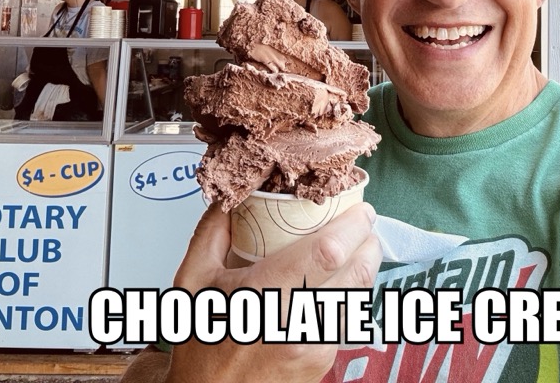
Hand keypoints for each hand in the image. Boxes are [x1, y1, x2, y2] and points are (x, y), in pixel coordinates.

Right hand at [165, 200, 381, 382]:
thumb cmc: (200, 342)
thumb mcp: (192, 280)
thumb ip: (212, 231)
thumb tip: (234, 196)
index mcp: (264, 295)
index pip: (327, 253)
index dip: (352, 227)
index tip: (361, 209)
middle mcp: (296, 323)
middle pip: (356, 273)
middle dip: (367, 242)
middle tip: (364, 223)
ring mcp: (314, 347)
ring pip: (359, 296)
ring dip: (364, 267)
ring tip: (357, 247)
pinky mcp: (323, 362)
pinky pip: (349, 317)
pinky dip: (353, 293)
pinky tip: (341, 280)